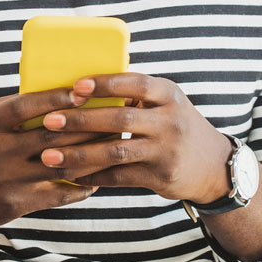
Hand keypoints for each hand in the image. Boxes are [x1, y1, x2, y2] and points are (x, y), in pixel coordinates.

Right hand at [0, 87, 119, 233]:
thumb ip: (14, 109)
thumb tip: (59, 90)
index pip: (26, 106)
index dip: (56, 98)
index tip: (83, 92)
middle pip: (50, 135)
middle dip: (86, 126)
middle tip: (113, 117)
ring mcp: (6, 179)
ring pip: (59, 165)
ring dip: (91, 155)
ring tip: (113, 145)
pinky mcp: (16, 203)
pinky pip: (58, 193)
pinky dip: (81, 186)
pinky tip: (97, 178)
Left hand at [35, 74, 233, 204]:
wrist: (213, 166)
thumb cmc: (175, 125)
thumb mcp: (165, 102)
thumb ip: (133, 95)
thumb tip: (79, 87)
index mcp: (169, 94)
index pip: (135, 83)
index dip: (105, 84)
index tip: (75, 87)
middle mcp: (170, 121)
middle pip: (121, 119)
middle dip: (81, 120)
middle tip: (49, 121)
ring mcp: (166, 151)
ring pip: (116, 152)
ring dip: (78, 154)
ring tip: (49, 155)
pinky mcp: (160, 177)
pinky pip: (119, 177)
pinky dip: (92, 176)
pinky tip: (69, 175)